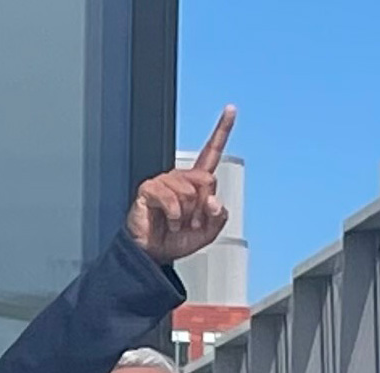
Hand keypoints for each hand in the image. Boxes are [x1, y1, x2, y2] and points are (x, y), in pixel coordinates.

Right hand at [128, 106, 235, 263]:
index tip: (230, 109)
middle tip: (191, 221)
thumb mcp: (208, 233)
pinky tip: (169, 221)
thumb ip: (219, 216)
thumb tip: (213, 201)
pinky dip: (173, 216)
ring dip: (187, 215)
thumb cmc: (175, 241)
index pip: (211, 152)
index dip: (222, 130)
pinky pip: (171, 198)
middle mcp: (181, 178)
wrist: (153, 255)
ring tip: (178, 223)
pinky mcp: (149, 190)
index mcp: (196, 183)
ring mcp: (164, 182)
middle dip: (202, 206)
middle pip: (207, 179)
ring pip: (190, 191)